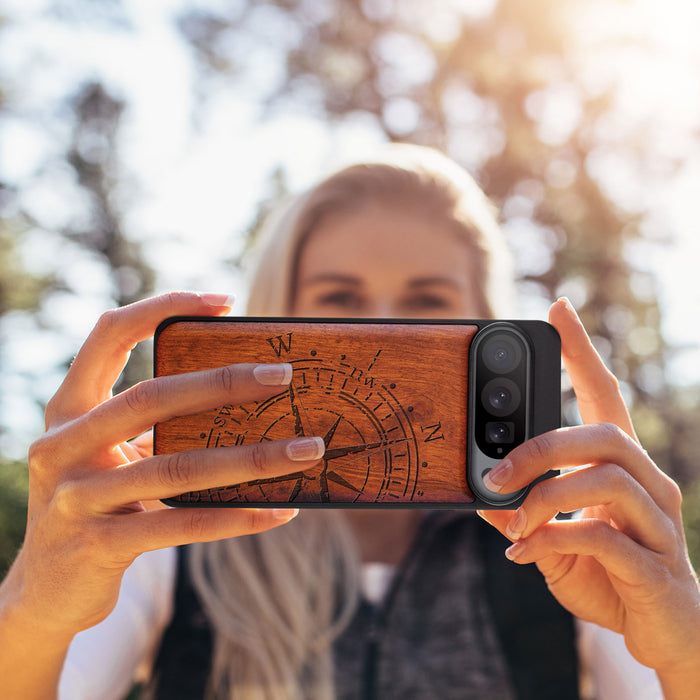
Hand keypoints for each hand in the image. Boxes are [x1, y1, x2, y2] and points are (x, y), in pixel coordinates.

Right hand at [2, 292, 324, 640]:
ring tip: (307, 450)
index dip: (162, 307)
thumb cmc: (98, 503)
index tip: (224, 301)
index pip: (108, 334)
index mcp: (68, 409)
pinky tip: (280, 511)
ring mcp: (76, 498)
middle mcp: (62, 445)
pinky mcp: (99, 545)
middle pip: (151, 397)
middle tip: (284, 375)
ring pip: (177, 467)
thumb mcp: (112, 455)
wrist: (46, 590)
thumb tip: (246, 399)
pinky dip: (236, 517)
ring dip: (252, 458)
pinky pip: (182, 525)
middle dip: (223, 382)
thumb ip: (155, 426)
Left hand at [478, 298, 699, 692]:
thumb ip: (522, 515)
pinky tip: (525, 554)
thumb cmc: (609, 576)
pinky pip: (604, 537)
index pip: (605, 395)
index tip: (558, 309)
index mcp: (622, 468)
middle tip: (495, 472)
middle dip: (541, 447)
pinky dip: (553, 540)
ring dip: (545, 497)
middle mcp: (649, 484)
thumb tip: (479, 497)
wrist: (663, 634)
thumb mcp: (553, 540)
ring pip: (607, 479)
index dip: (582, 352)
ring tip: (512, 522)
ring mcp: (659, 523)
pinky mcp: (656, 566)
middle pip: (604, 434)